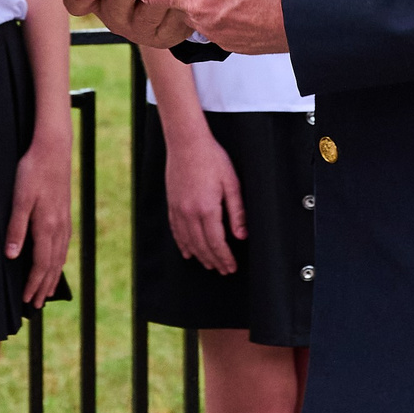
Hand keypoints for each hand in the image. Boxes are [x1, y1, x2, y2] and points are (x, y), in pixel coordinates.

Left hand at [6, 129, 72, 306]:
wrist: (54, 149)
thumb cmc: (33, 171)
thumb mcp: (20, 198)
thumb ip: (16, 228)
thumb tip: (13, 256)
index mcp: (47, 226)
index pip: (42, 264)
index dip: (34, 284)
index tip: (27, 300)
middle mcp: (59, 227)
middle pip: (53, 265)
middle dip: (44, 286)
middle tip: (37, 305)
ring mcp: (64, 220)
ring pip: (60, 256)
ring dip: (53, 276)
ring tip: (48, 291)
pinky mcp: (65, 213)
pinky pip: (64, 245)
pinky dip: (60, 260)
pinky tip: (57, 262)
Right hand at [162, 120, 244, 274]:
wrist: (186, 142)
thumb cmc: (212, 158)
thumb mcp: (231, 182)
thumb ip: (237, 211)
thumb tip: (242, 235)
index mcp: (207, 208)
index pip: (217, 242)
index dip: (225, 257)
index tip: (231, 266)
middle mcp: (190, 212)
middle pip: (202, 246)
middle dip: (214, 260)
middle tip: (223, 270)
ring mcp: (178, 209)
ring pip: (188, 241)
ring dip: (199, 256)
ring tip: (209, 265)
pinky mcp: (172, 204)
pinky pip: (176, 230)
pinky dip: (182, 244)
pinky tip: (187, 251)